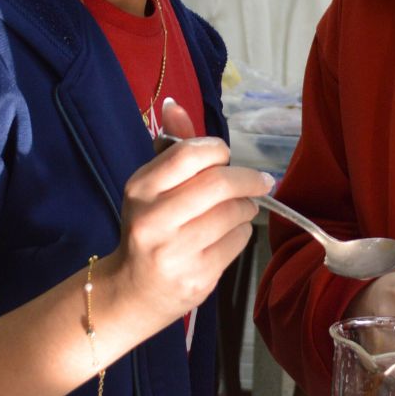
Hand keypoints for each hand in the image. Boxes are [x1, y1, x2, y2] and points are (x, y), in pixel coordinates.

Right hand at [99, 97, 272, 338]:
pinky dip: (241, 233)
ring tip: (237, 210)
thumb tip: (175, 104)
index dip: (217, 150)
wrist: (133, 291)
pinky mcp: (198, 277)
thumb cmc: (150, 228)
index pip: (190, 153)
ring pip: (235, 213)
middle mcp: (153, 220)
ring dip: (246, 207)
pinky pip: (239, 241)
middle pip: (220, 184)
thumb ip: (171, 146)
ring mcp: (175, 252)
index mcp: (140, 189)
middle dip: (249, 179)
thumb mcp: (151, 186)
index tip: (225, 156)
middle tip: (261, 181)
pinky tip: (226, 236)